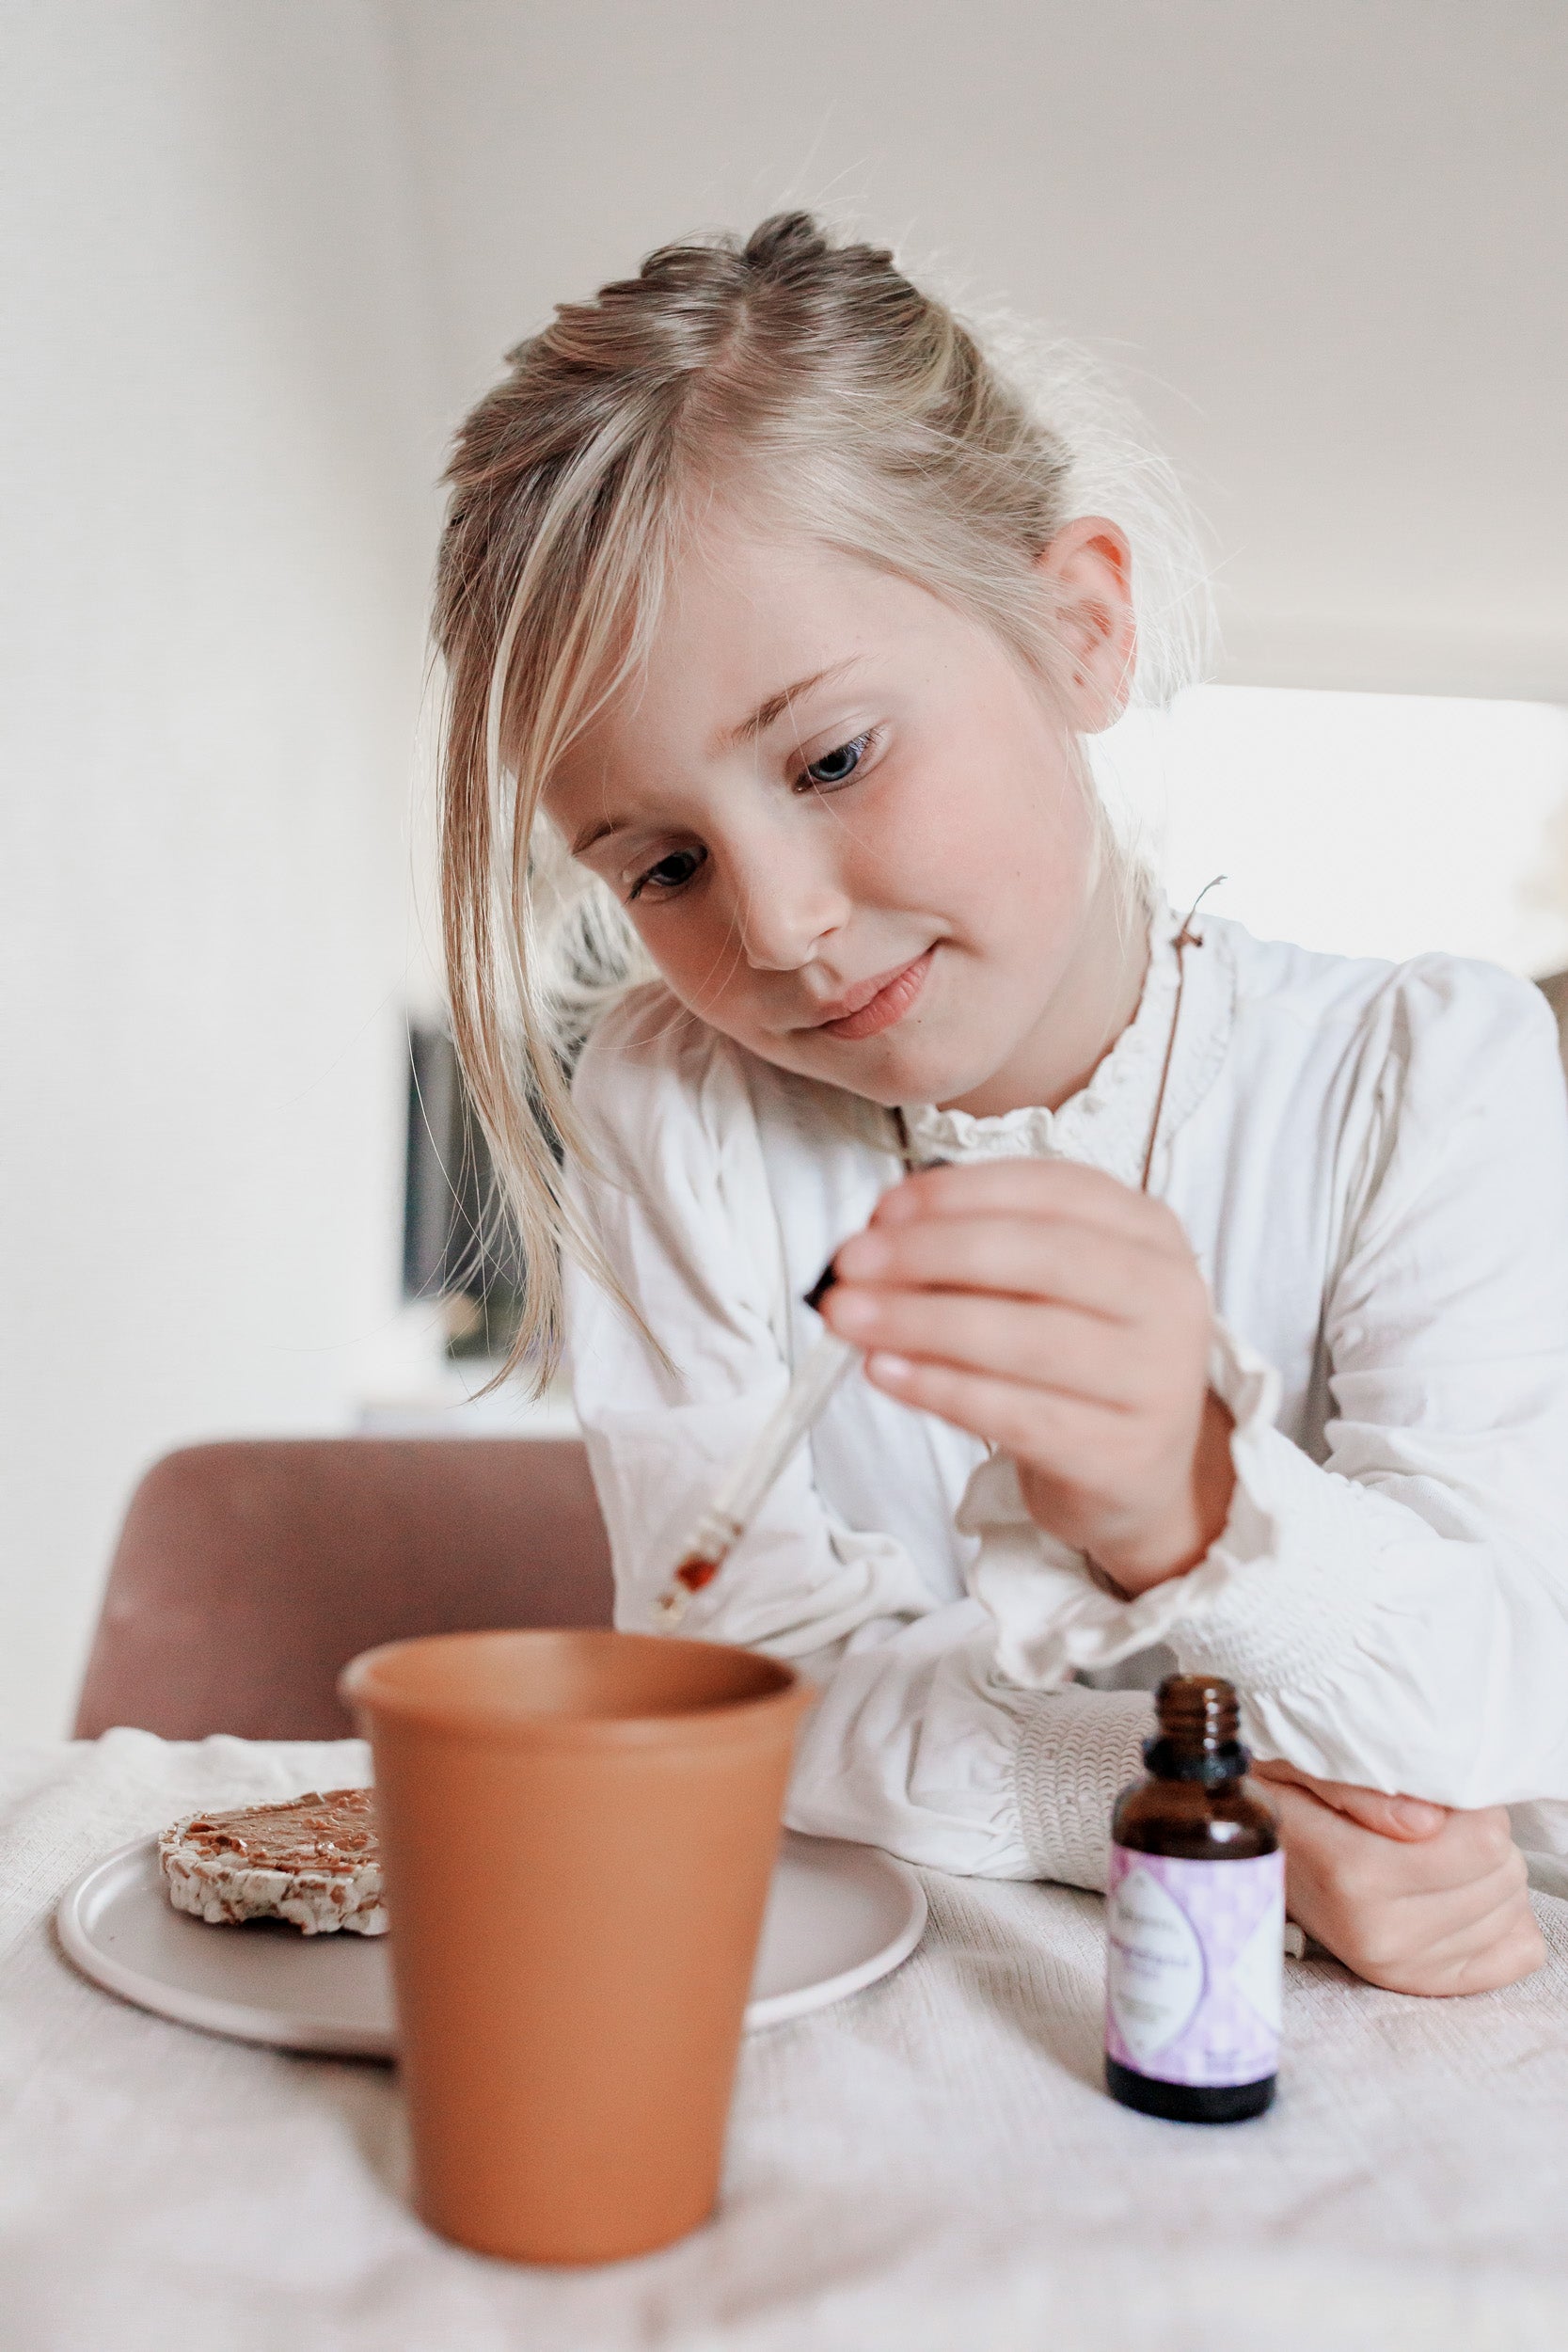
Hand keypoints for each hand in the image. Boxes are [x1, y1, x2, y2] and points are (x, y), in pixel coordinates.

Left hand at [822, 1160, 1233, 1591]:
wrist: (1139, 1474)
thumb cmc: (1075, 1363)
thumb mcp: (1047, 1290)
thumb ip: (978, 1252)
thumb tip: (879, 1236)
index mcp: (1150, 1234)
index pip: (1053, 1190)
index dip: (960, 1194)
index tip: (882, 1210)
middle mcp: (1169, 1297)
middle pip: (1040, 1258)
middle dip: (931, 1253)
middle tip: (850, 1263)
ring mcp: (1156, 1380)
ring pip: (1026, 1338)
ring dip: (920, 1322)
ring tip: (849, 1317)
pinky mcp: (1123, 1454)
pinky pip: (1018, 1414)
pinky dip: (941, 1389)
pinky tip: (885, 1372)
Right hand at [1252, 1761, 1544, 1995]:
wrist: (1254, 1860)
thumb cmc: (1287, 1801)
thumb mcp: (1304, 1766)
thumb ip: (1362, 1788)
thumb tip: (1428, 1822)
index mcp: (1354, 1872)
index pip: (1481, 1843)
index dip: (1474, 1808)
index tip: (1440, 1798)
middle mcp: (1379, 1932)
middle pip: (1503, 1873)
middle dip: (1484, 1838)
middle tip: (1441, 1825)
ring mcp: (1401, 1966)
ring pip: (1513, 1910)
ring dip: (1490, 1875)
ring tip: (1441, 1856)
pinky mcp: (1419, 1983)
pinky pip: (1518, 1953)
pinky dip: (1505, 1918)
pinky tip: (1462, 1893)